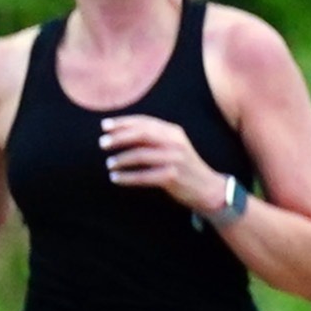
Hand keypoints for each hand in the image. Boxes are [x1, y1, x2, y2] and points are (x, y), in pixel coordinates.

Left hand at [98, 111, 218, 210]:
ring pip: (140, 155)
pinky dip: (127, 177)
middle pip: (141, 134)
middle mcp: (175, 143)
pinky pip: (143, 176)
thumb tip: (121, 133)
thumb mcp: (174, 146)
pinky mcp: (172, 177)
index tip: (105, 126)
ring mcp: (174, 159)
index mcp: (174, 132)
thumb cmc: (185, 168)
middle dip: (119, 137)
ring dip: (121, 159)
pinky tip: (116, 178)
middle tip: (102, 143)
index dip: (123, 122)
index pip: (144, 122)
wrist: (208, 189)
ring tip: (109, 164)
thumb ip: (154, 138)